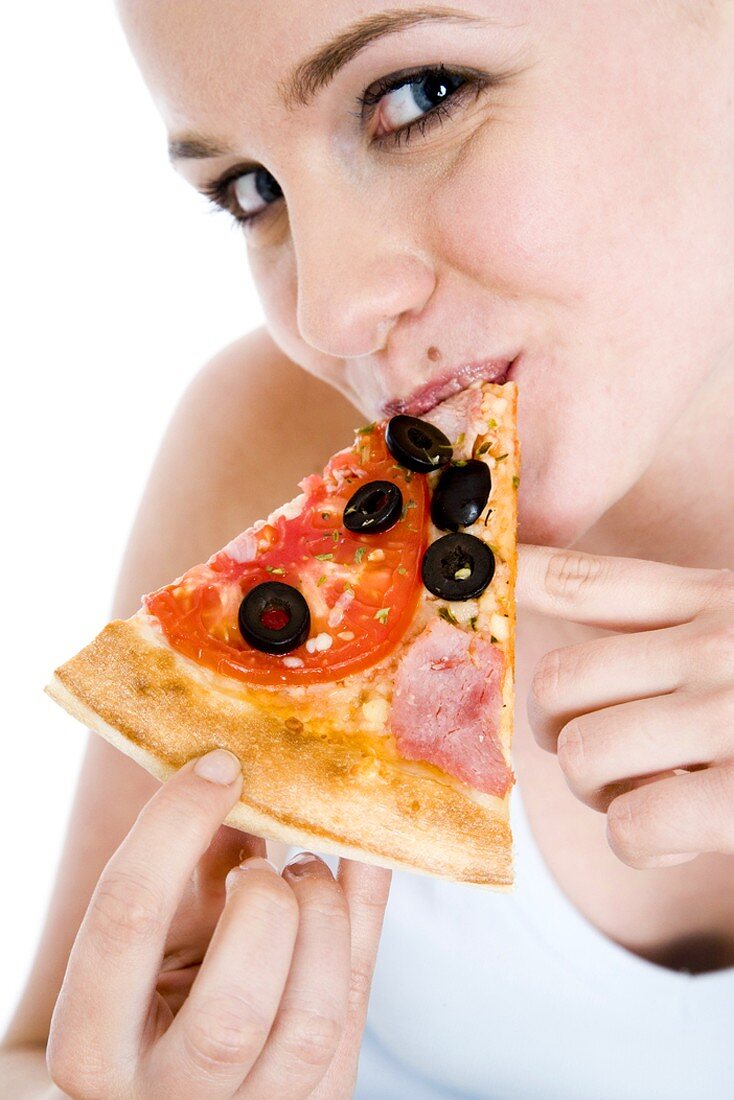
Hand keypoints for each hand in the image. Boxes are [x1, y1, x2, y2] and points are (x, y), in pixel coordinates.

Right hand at [47, 748, 390, 1098]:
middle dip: (265, 905)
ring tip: (306, 875)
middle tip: (263, 865)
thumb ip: (185, 872)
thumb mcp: (150, 944)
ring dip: (323, 918)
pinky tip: (363, 853)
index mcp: (92, 1048)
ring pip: (313, 1021)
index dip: (176, 824)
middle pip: (233, 1007)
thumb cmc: (154, 1002)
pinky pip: (363, 999)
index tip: (220, 766)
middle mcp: (169, 1099)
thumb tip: (232, 770)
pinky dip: (368, 908)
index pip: (126, 919)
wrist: (177, 1090)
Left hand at [518, 546, 733, 868]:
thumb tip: (593, 658)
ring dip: (603, 792)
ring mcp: (728, 713)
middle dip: (561, 733)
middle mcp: (717, 644)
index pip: (588, 582)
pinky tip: (684, 836)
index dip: (515, 583)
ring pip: (582, 754)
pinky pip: (630, 824)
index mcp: (718, 601)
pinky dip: (642, 844)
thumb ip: (683, 631)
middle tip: (609, 757)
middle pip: (559, 681)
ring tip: (657, 794)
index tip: (476, 581)